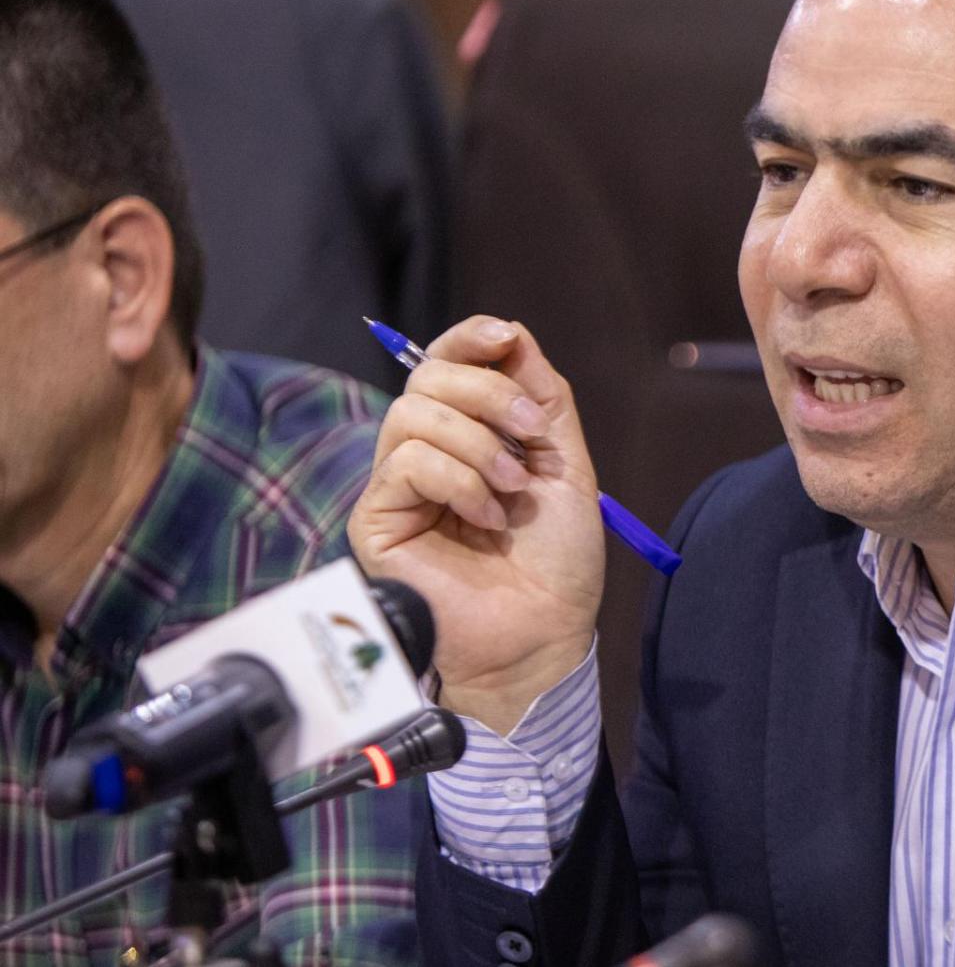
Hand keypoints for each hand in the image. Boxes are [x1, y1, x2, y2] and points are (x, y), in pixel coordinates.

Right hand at [348, 316, 603, 732]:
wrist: (544, 632)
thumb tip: (512, 335)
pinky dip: (459, 480)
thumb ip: (541, 398)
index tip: (503, 337)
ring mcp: (399, 487)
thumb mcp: (564, 464)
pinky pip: (408, 462)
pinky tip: (486, 515)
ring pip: (413, 413)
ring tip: (513, 488)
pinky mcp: (378, 519)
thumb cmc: (555, 560)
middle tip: (531, 434)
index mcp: (471, 435)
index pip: (446, 363)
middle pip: (428, 377)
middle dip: (488, 392)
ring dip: (479, 443)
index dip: (469, 339)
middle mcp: (428, 454)